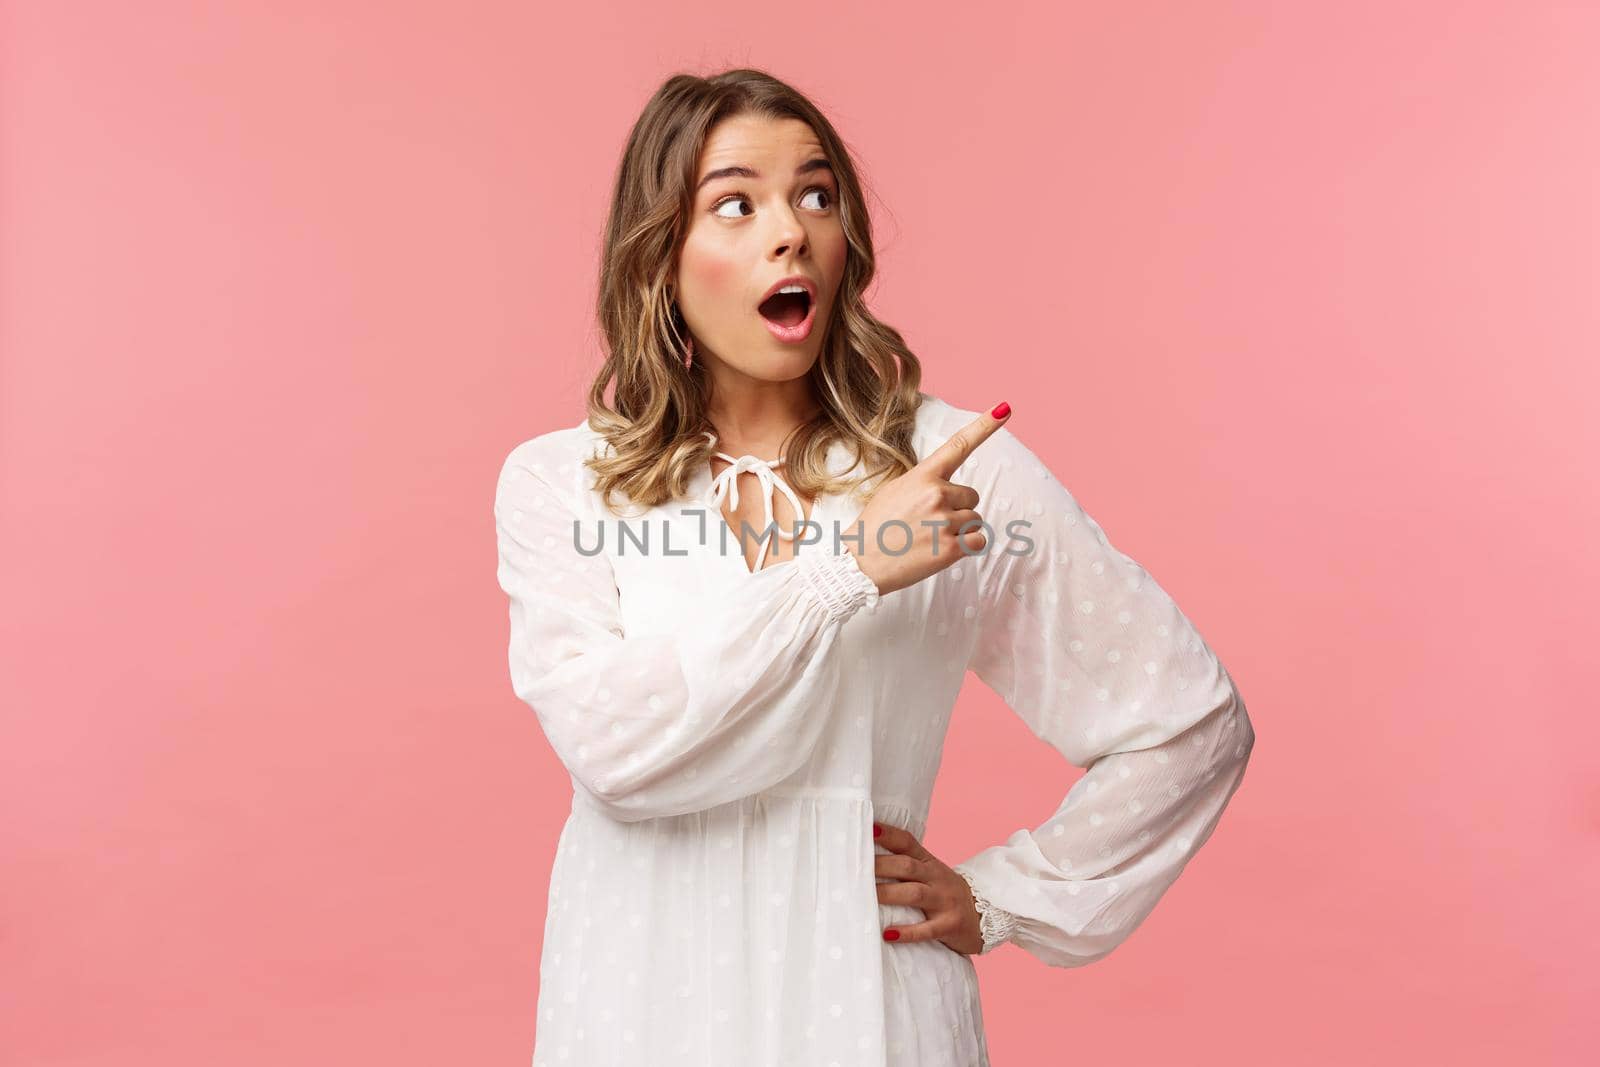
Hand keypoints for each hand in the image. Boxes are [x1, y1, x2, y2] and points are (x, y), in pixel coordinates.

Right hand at [846, 402, 1010, 596]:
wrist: (859, 563)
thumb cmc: (874, 528)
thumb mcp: (895, 491)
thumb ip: (923, 484)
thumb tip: (946, 490)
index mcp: (922, 476)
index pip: (958, 446)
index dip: (985, 426)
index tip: (1004, 409)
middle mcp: (937, 494)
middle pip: (972, 496)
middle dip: (958, 508)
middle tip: (930, 523)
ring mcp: (945, 522)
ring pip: (975, 520)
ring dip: (960, 530)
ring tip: (930, 539)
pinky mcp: (951, 549)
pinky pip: (978, 542)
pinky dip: (966, 547)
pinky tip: (940, 551)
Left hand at [873, 821, 983, 956]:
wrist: (984, 915)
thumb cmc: (944, 893)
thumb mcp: (930, 873)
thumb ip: (905, 864)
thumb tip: (863, 859)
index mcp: (929, 862)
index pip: (907, 842)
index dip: (887, 834)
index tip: (867, 828)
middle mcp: (936, 877)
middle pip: (907, 866)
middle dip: (881, 866)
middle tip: (855, 868)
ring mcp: (944, 901)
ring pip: (914, 894)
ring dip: (889, 894)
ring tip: (866, 896)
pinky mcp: (949, 925)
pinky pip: (927, 929)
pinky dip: (907, 932)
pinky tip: (888, 933)